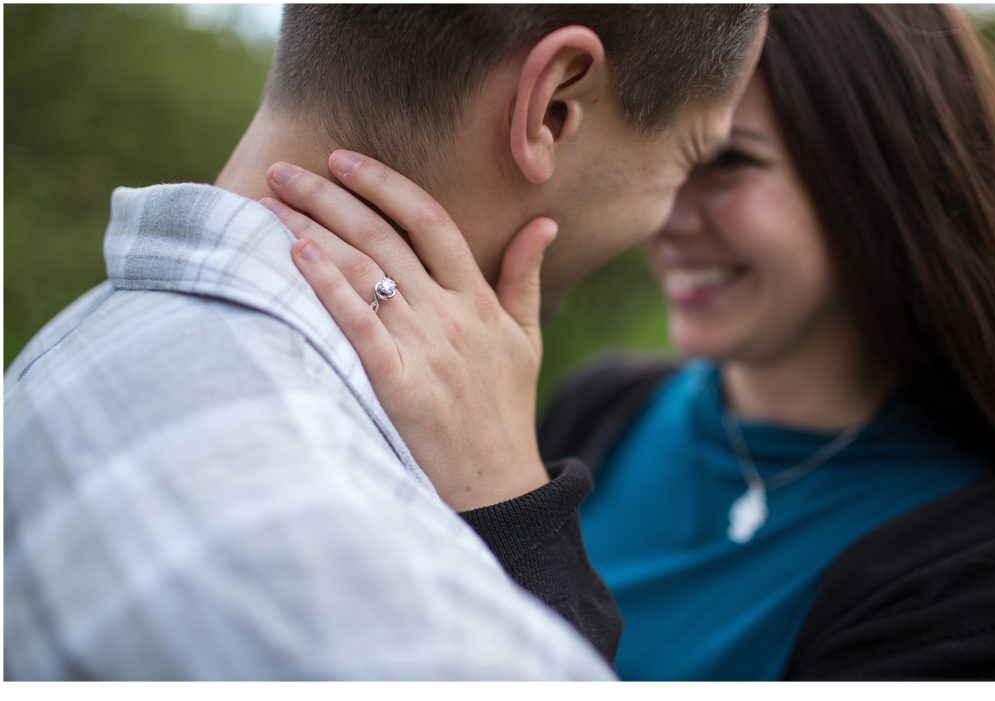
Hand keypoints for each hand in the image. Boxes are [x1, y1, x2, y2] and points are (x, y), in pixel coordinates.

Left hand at [261, 152, 556, 510]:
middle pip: (384, 237)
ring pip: (365, 271)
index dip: (385, 185)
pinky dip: (328, 287)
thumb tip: (544, 222)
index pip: (429, 221)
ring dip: (314, 231)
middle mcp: (450, 315)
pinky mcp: (399, 385)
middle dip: (330, 197)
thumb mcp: (525, 340)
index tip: (343, 160)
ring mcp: (425, 348)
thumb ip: (525, 277)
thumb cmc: (505, 412)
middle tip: (284, 171)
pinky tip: (296, 256)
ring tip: (271, 204)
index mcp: (478, 300)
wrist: (499, 488)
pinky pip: (358, 325)